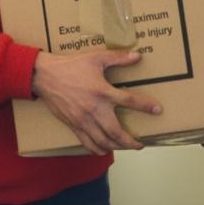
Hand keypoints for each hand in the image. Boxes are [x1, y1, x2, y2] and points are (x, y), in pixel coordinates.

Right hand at [31, 49, 161, 155]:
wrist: (45, 76)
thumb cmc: (71, 66)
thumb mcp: (96, 57)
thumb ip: (117, 57)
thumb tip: (137, 55)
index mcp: (102, 91)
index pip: (129, 101)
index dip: (145, 106)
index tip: (157, 110)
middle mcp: (95, 109)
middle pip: (117, 133)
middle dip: (131, 142)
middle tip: (140, 144)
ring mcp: (83, 120)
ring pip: (104, 142)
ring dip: (117, 147)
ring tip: (125, 146)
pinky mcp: (74, 126)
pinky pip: (88, 144)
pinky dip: (98, 149)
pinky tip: (104, 148)